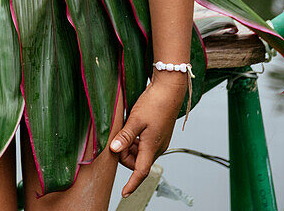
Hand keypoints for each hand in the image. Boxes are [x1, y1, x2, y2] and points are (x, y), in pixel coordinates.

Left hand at [109, 74, 187, 196]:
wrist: (169, 91)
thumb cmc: (154, 104)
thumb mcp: (135, 119)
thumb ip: (124, 136)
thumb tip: (114, 150)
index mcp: (152, 147)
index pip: (141, 172)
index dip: (132, 184)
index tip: (124, 193)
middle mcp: (157, 147)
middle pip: (137, 162)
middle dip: (124, 155)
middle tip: (115, 139)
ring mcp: (158, 141)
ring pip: (139, 153)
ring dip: (129, 147)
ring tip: (123, 129)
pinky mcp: (158, 134)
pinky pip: (143, 144)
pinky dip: (134, 140)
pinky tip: (129, 127)